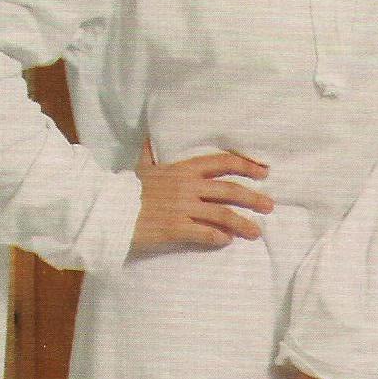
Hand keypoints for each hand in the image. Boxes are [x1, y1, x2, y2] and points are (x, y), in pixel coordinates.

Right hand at [129, 137, 273, 256]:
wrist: (107, 209)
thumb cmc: (126, 190)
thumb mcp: (141, 168)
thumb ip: (151, 155)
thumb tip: (150, 137)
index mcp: (183, 169)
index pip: (222, 163)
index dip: (246, 166)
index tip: (264, 172)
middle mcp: (187, 186)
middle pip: (229, 190)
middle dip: (253, 198)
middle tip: (270, 206)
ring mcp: (182, 207)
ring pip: (222, 214)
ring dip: (242, 224)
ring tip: (256, 232)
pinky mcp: (175, 228)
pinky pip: (205, 233)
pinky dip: (219, 237)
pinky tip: (226, 241)